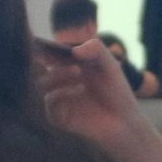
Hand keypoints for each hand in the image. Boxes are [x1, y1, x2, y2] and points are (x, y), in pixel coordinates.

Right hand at [41, 37, 148, 151]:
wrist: (124, 122)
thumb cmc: (117, 92)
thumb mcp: (109, 65)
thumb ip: (96, 49)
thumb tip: (74, 51)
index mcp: (67, 67)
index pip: (47, 53)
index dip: (42, 46)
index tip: (44, 39)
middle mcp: (59, 83)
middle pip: (38, 66)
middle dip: (50, 59)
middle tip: (69, 56)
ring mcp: (58, 100)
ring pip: (40, 82)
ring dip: (57, 74)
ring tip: (78, 72)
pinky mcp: (58, 117)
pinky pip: (49, 100)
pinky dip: (61, 92)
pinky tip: (80, 89)